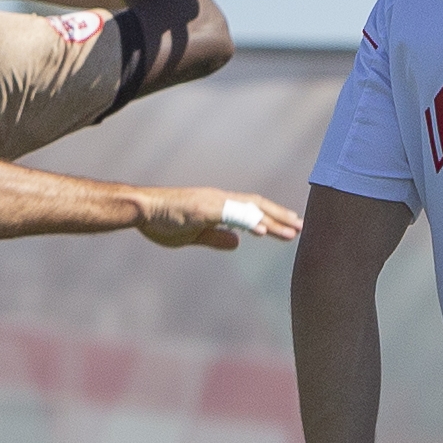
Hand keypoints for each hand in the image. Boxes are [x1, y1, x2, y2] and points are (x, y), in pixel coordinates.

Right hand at [139, 188, 300, 250]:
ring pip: (249, 209)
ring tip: (292, 231)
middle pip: (257, 206)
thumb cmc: (163, 220)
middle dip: (280, 217)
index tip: (290, 226)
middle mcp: (219, 199)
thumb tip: (238, 243)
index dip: (272, 217)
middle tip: (302, 227)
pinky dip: (249, 221)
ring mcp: (212, 203)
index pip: (251, 209)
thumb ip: (216, 237)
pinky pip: (231, 215)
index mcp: (218, 205)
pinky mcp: (203, 209)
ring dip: (272, 220)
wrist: (141, 209)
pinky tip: (263, 231)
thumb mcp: (194, 234)